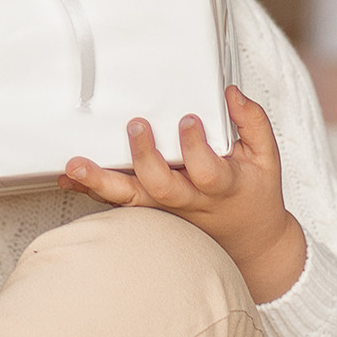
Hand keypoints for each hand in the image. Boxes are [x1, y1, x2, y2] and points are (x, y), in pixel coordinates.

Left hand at [59, 85, 306, 303]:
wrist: (249, 244)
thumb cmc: (253, 193)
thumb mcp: (266, 158)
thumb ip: (252, 122)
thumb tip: (231, 93)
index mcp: (222, 186)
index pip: (208, 171)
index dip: (196, 147)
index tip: (188, 119)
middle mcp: (189, 201)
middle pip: (161, 188)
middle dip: (145, 158)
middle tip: (136, 126)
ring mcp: (165, 210)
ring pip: (130, 201)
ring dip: (101, 183)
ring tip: (76, 164)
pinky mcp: (148, 211)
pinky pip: (117, 204)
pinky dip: (91, 191)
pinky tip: (70, 178)